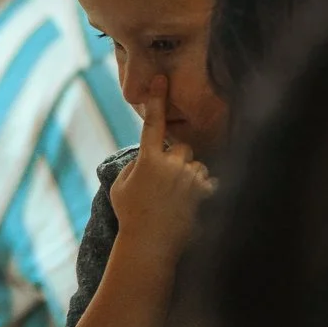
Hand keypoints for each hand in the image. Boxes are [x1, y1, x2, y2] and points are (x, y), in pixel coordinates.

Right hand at [109, 79, 214, 260]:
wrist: (149, 246)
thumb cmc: (130, 216)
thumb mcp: (120, 186)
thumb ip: (133, 164)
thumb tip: (148, 154)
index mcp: (148, 160)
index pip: (152, 124)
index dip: (157, 100)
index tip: (161, 80)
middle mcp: (171, 165)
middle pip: (182, 148)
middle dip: (177, 161)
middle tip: (166, 184)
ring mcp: (189, 179)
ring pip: (196, 166)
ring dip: (189, 177)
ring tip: (175, 201)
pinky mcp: (204, 193)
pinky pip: (207, 181)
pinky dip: (200, 191)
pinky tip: (188, 206)